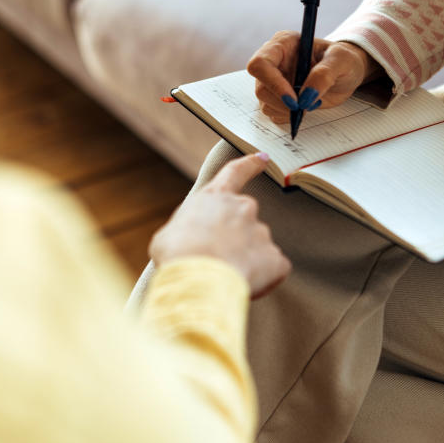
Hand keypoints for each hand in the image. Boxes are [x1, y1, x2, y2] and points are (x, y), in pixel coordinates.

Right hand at [150, 153, 290, 297]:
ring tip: (223, 277)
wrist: (198, 278)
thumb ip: (189, 230)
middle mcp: (244, 208)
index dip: (250, 165)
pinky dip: (261, 277)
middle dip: (234, 239)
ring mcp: (261, 232)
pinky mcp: (275, 259)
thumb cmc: (178, 255)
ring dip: (244, 261)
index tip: (263, 158)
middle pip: (244, 221)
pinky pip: (271, 268)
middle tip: (215, 261)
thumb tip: (193, 241)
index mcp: (216, 197)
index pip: (236, 173)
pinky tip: (243, 284)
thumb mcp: (169, 236)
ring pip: (256, 248)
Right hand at [246, 31, 381, 123]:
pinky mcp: (276, 97)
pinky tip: (306, 106)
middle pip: (261, 88)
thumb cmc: (344, 60)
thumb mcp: (342, 61)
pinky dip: (289, 116)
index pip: (260, 63)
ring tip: (311, 102)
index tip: (294, 100)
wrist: (346, 73)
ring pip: (265, 104)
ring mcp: (272, 81)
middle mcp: (274, 62)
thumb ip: (324, 74)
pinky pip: (274, 113)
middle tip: (307, 105)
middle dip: (283, 103)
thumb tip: (306, 96)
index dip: (273, 84)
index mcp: (283, 44)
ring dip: (288, 110)